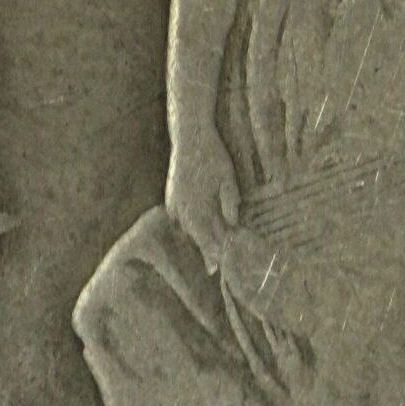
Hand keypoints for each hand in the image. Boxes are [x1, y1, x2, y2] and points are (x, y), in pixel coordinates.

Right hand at [166, 122, 239, 273]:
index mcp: (195, 209)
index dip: (213, 256)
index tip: (217, 270)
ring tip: (211, 247)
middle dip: (207, 248)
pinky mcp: (171, 196)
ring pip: (187, 228)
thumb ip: (229, 202)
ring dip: (199, 236)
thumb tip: (232, 224)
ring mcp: (173, 203)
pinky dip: (190, 224)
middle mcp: (180, 210)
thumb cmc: (212, 156)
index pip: (205, 241)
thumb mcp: (228, 179)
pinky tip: (197, 227)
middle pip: (195, 237)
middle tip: (216, 265)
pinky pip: (180, 218)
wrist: (189, 136)